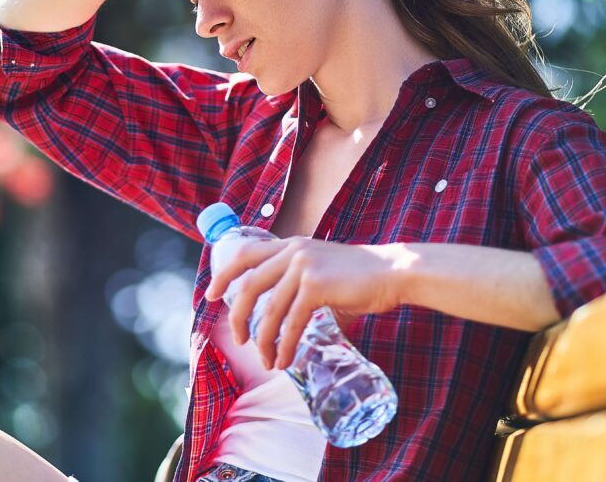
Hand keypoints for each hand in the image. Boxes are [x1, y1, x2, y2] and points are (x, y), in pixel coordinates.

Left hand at [204, 237, 410, 369]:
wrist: (393, 271)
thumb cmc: (360, 277)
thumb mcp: (321, 269)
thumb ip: (299, 282)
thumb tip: (282, 316)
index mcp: (290, 244)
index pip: (244, 254)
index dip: (224, 275)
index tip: (212, 296)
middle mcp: (292, 251)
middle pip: (248, 286)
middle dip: (238, 318)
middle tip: (239, 340)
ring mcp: (303, 267)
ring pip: (268, 310)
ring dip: (264, 341)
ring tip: (267, 361)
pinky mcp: (316, 286)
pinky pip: (291, 323)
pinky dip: (285, 346)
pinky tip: (285, 360)